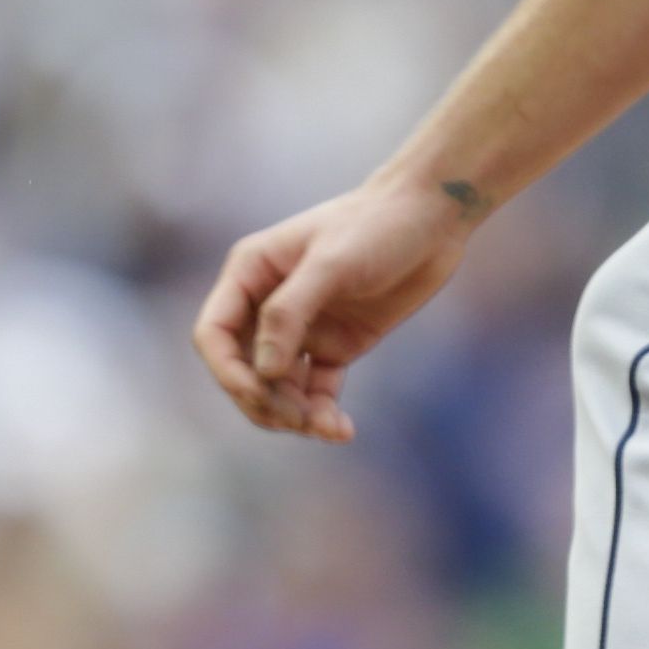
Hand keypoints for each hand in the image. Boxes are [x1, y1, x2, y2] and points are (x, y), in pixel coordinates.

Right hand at [193, 172, 479, 442]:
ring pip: (279, 388)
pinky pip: (317, 391)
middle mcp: (268, 304)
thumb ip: (289, 312)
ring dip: (294, 414)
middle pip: (243, 370)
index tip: (259, 393)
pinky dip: (323, 413)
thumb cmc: (378, 225)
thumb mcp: (331, 263)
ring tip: (329, 428)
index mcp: (251, 273)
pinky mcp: (338, 345)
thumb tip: (262, 370)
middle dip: (264, 400)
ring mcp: (303, 328)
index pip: (214, 334)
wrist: (434, 218)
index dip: (227, 370)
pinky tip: (341, 430)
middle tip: (299, 420)